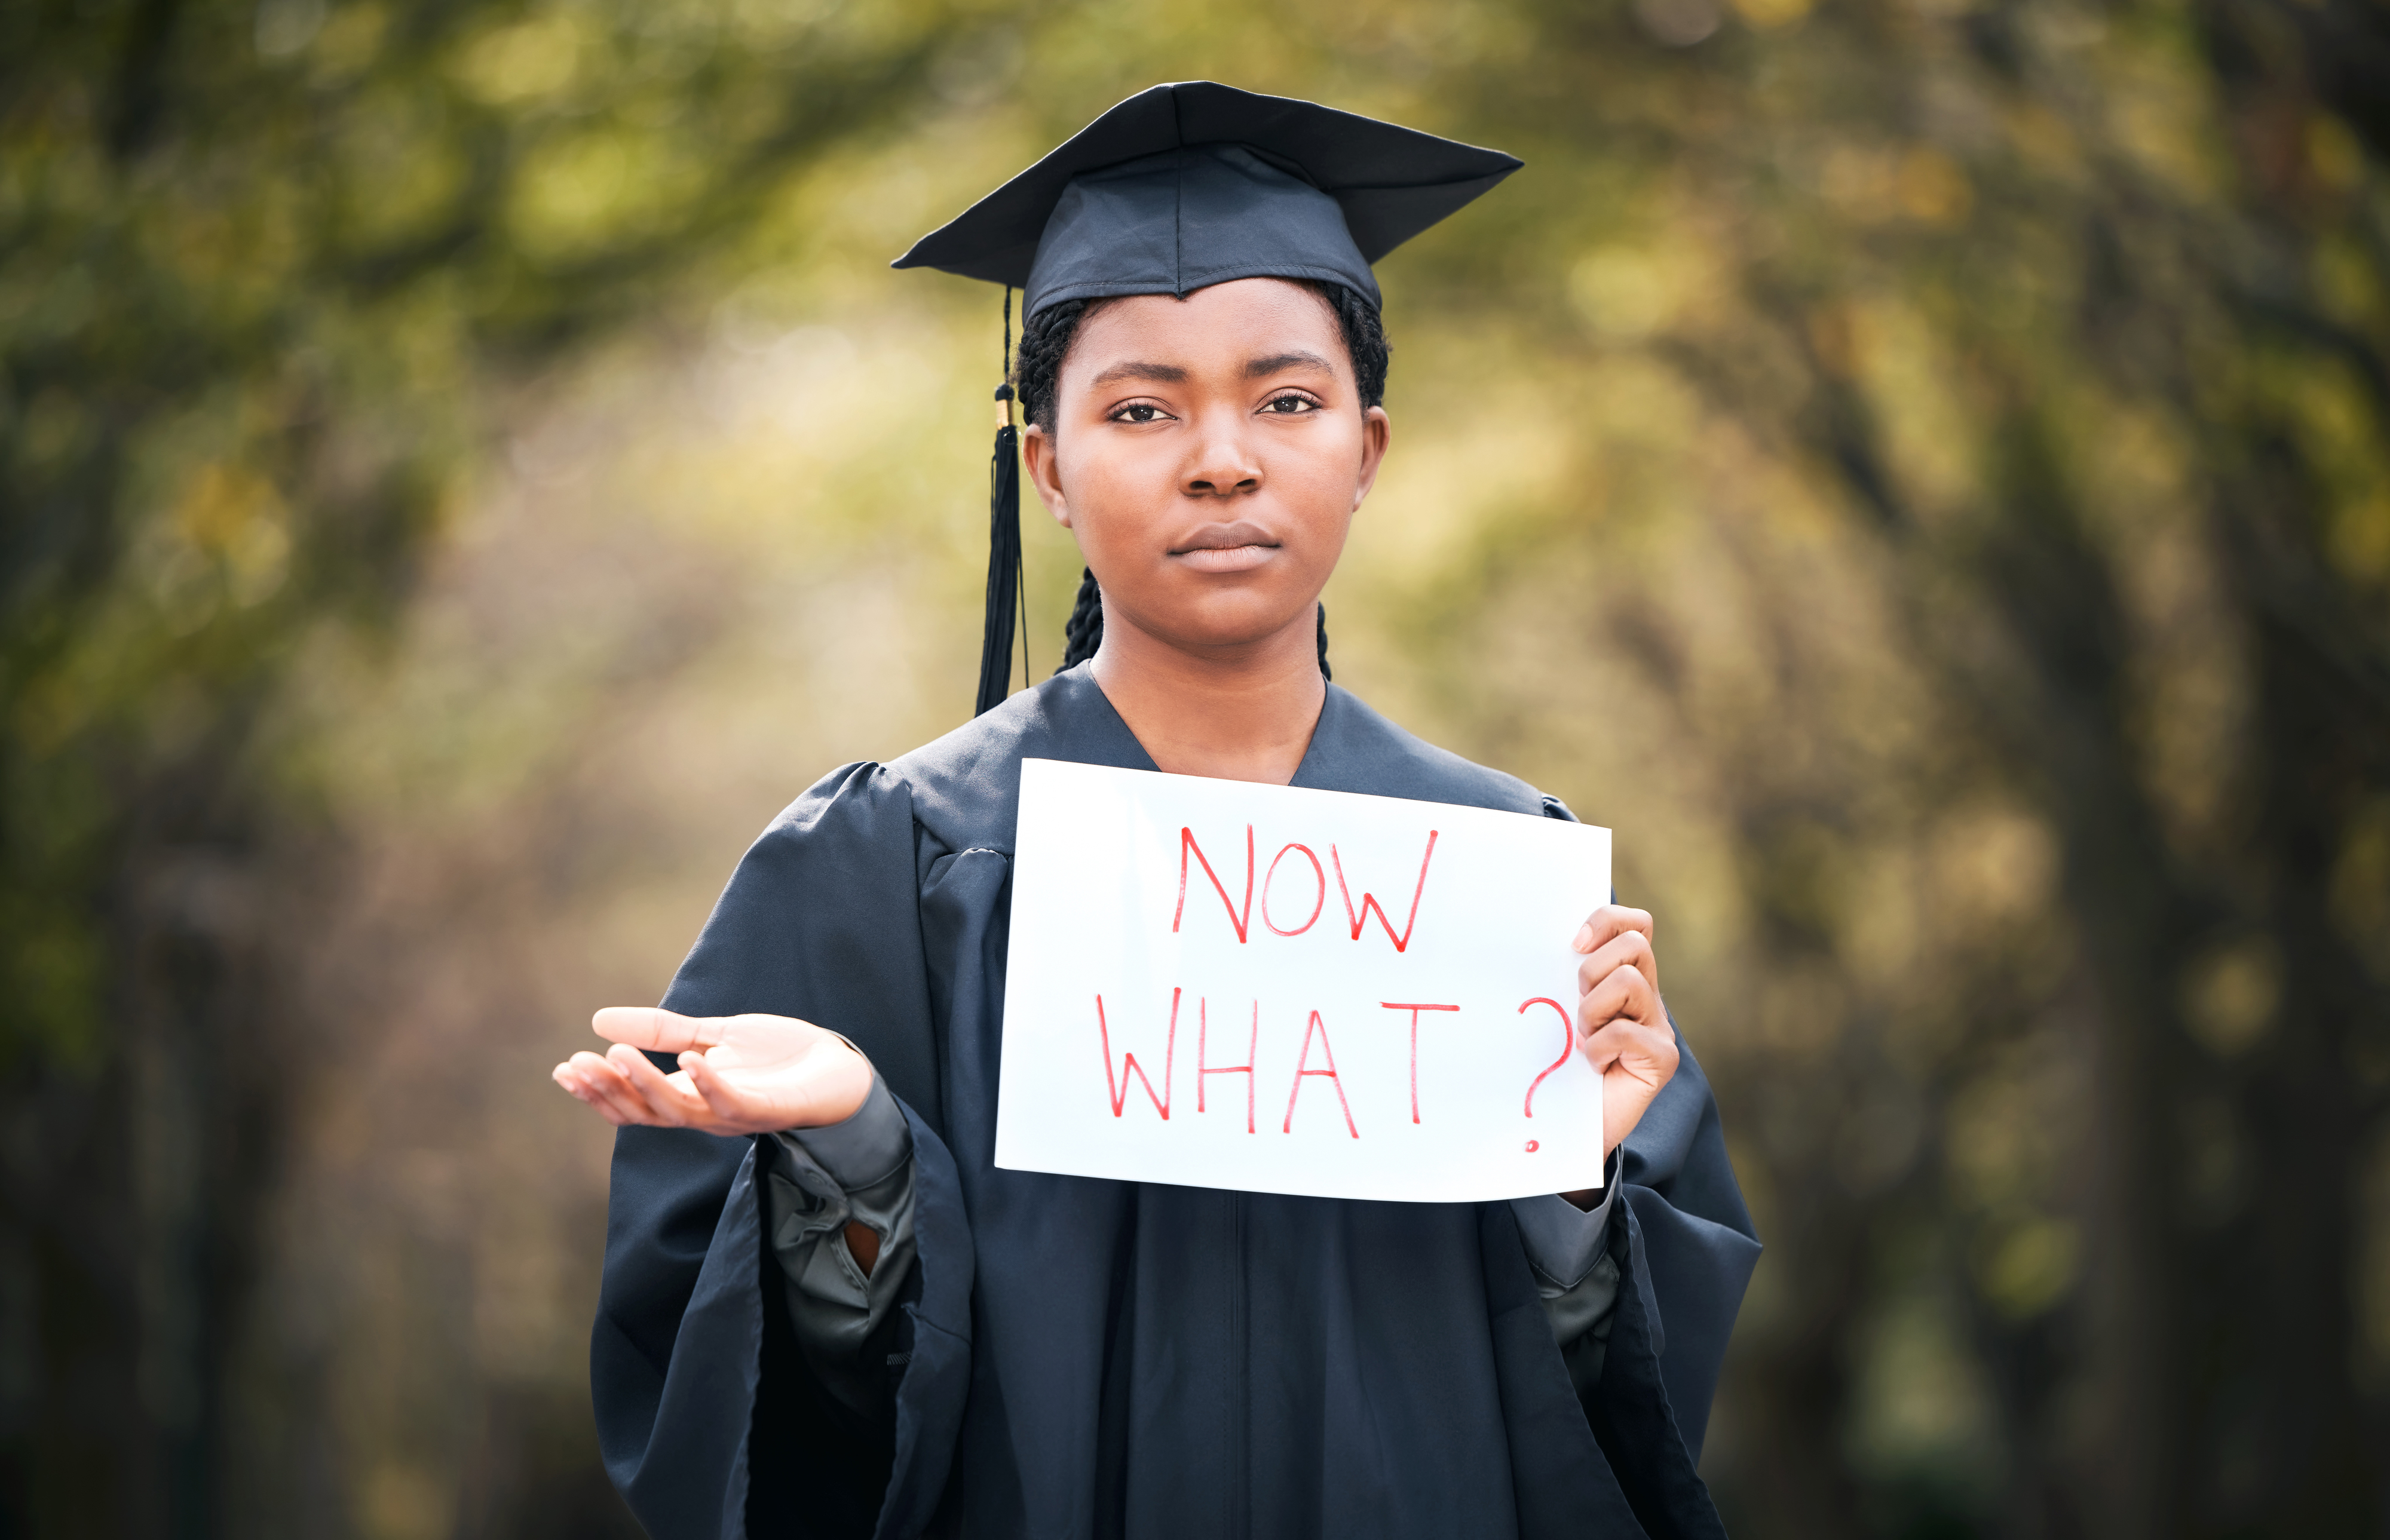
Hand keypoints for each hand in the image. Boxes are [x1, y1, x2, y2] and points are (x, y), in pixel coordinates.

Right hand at [551, 1007, 874, 1136]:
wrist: (838, 1069)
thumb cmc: (776, 1058)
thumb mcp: (711, 1035)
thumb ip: (662, 1031)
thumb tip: (598, 1020)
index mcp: (689, 1097)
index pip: (633, 1103)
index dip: (597, 1090)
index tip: (563, 1068)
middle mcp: (706, 1113)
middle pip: (647, 1112)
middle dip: (610, 1090)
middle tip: (577, 1063)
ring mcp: (736, 1115)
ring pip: (680, 1110)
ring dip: (646, 1083)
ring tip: (616, 1055)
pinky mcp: (768, 1109)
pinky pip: (732, 1103)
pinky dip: (708, 1082)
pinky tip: (689, 1058)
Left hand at [1566, 905, 1677, 1188]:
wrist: (1565, 1128)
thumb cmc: (1554, 1066)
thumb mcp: (1554, 1012)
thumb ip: (1560, 979)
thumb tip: (1532, 938)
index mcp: (1622, 979)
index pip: (1635, 925)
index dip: (1607, 921)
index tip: (1574, 944)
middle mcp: (1647, 998)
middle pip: (1635, 944)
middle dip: (1593, 969)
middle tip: (1576, 1006)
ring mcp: (1658, 1028)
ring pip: (1630, 981)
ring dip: (1593, 1008)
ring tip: (1582, 1038)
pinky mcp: (1661, 1058)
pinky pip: (1627, 1031)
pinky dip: (1599, 1046)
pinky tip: (1592, 1064)